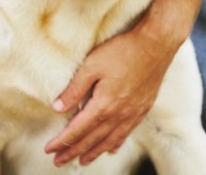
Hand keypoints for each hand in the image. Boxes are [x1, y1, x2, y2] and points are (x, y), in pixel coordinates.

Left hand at [43, 21, 178, 166]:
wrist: (156, 43)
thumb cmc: (123, 50)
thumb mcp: (92, 64)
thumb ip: (74, 88)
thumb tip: (57, 108)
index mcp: (104, 104)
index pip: (78, 129)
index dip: (62, 141)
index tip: (49, 150)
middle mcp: (119, 114)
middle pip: (92, 139)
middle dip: (73, 152)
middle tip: (59, 161)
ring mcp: (133, 112)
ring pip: (110, 140)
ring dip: (94, 152)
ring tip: (82, 161)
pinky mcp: (143, 107)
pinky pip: (127, 133)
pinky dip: (116, 143)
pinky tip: (111, 148)